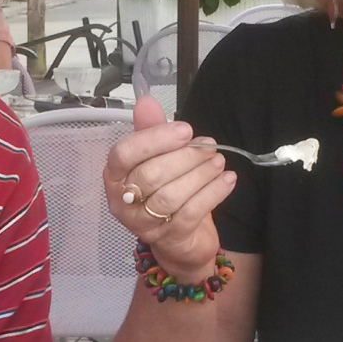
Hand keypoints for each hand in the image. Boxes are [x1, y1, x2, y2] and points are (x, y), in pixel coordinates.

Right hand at [104, 95, 236, 281]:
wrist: (180, 240)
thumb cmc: (166, 191)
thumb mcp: (158, 159)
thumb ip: (152, 131)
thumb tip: (146, 101)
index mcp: (114, 177)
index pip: (123, 154)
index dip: (154, 139)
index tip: (185, 130)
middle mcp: (123, 201)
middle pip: (151, 175)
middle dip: (185, 157)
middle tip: (210, 146)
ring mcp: (144, 223)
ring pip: (171, 195)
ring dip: (201, 174)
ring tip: (218, 161)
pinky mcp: (169, 238)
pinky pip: (192, 212)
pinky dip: (213, 193)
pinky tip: (227, 180)